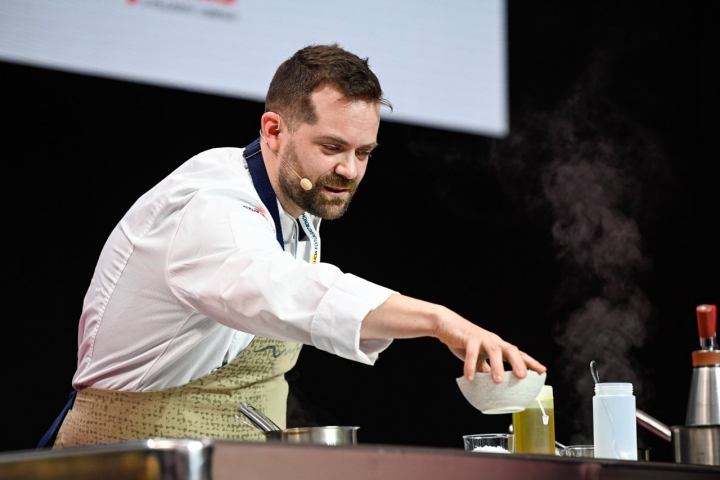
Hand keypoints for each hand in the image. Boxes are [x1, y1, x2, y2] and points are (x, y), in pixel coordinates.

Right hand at [360, 294, 546, 382]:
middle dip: (519, 363)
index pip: (518, 354)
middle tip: (523, 377)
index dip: (531, 362)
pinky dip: (471, 365)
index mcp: (498, 346)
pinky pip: (471, 352)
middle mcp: (493, 341)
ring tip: (498, 381)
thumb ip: (485, 369)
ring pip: (494, 350)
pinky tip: (470, 377)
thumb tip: (490, 385)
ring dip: (497, 366)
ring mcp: (482, 338)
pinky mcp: (469, 337)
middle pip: (511, 350)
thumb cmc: (464, 342)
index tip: (542, 372)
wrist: (446, 325)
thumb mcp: (478, 358)